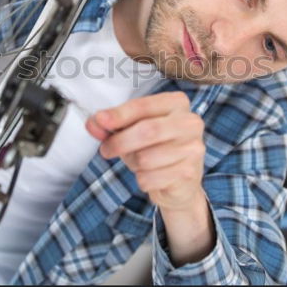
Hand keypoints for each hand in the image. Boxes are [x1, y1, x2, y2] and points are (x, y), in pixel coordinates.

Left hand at [85, 91, 205, 211]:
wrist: (180, 182)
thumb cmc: (154, 148)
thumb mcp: (132, 131)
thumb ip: (112, 125)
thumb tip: (93, 123)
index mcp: (177, 103)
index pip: (143, 105)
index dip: (119, 114)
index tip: (100, 120)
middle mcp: (190, 122)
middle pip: (148, 131)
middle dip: (120, 142)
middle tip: (105, 150)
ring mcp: (193, 148)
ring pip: (146, 158)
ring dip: (132, 164)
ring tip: (137, 163)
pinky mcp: (189, 172)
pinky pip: (150, 178)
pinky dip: (142, 180)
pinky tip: (151, 177)